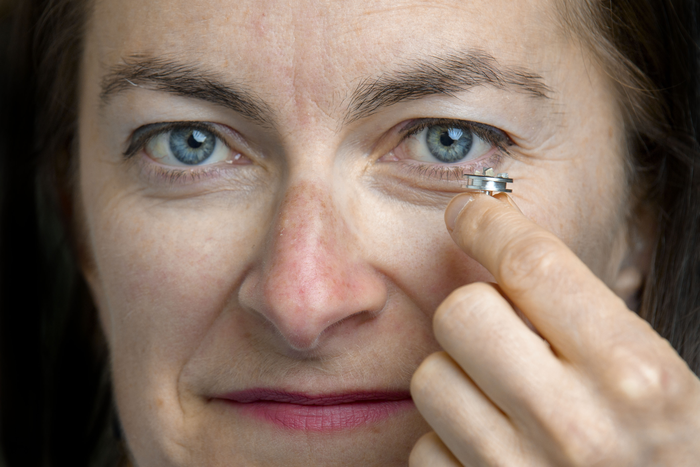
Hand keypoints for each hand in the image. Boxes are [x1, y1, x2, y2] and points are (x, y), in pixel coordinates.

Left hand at [409, 193, 699, 465]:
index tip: (467, 211)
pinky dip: (447, 443)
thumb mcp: (656, 382)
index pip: (534, 265)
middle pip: (462, 312)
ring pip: (431, 377)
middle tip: (502, 331)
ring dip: (458, 380)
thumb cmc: (663, 456)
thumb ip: (587, 318)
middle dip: (474, 311)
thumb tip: (504, 248)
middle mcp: (576, 427)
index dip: (490, 224)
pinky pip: (423, 446)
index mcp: (637, 378)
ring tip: (505, 404)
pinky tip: (492, 454)